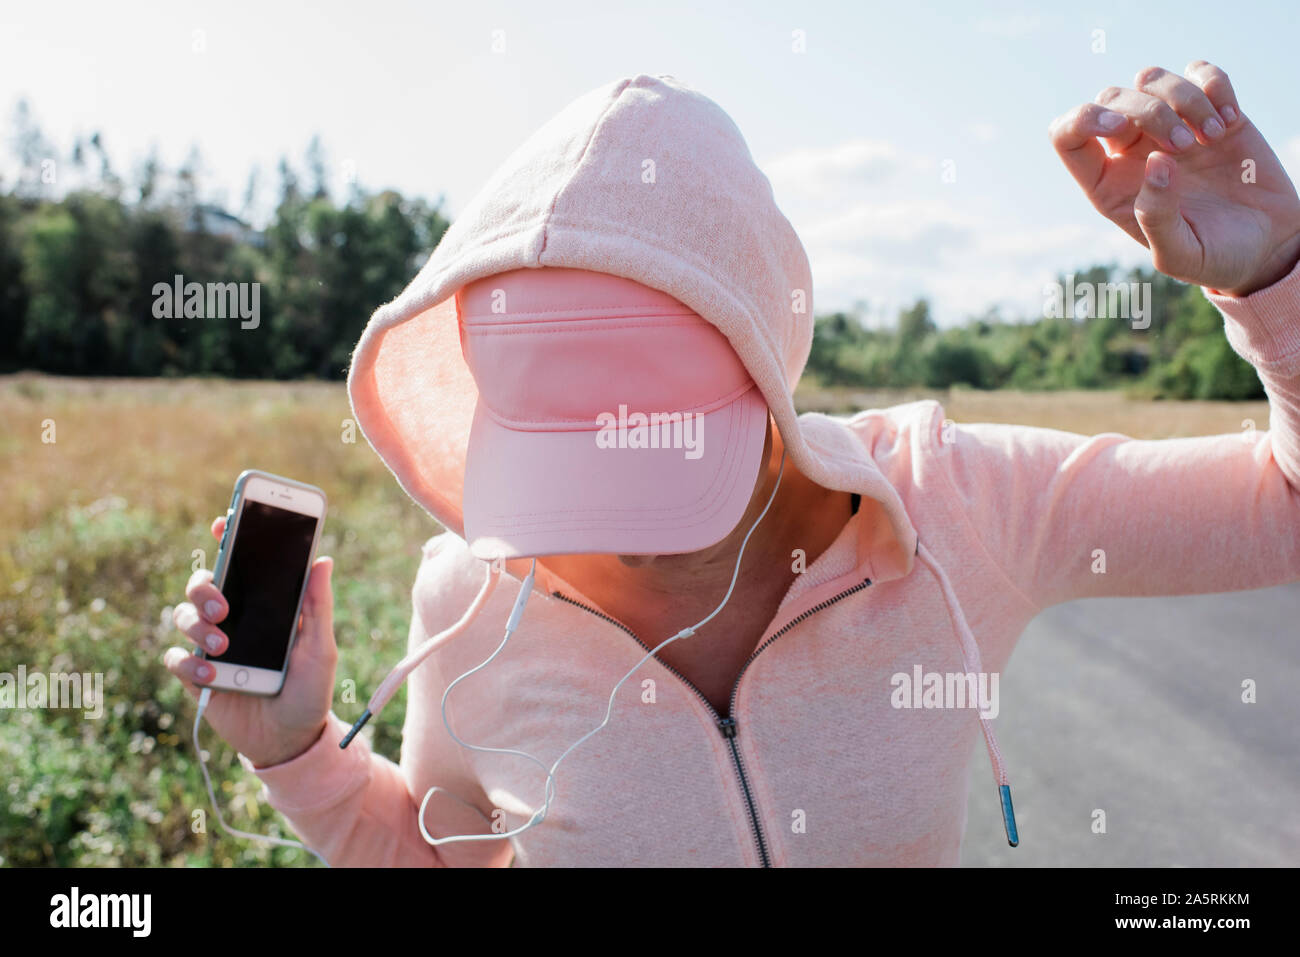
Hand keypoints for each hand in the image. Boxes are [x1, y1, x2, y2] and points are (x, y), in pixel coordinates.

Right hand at [164, 515, 336, 767]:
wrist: (293, 739)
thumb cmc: (310, 690)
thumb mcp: (320, 648)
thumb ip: (318, 606)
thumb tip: (323, 559)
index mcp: (262, 605)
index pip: (240, 565)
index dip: (227, 539)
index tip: (223, 522)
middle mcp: (232, 620)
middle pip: (201, 584)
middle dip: (204, 586)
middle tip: (224, 603)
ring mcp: (211, 647)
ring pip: (182, 616)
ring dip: (197, 625)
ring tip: (223, 646)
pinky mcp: (197, 677)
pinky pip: (176, 658)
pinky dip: (188, 663)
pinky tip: (211, 676)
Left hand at [1049, 61, 1299, 296]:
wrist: (1266, 245)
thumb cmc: (1214, 257)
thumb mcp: (1179, 254)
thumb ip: (1157, 216)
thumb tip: (1155, 162)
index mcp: (1107, 184)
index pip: (1067, 136)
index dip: (1083, 120)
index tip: (1120, 128)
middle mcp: (1130, 151)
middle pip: (1112, 98)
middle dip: (1148, 112)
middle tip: (1186, 147)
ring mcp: (1168, 127)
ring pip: (1150, 79)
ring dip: (1183, 98)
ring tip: (1214, 135)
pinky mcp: (1208, 111)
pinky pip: (1199, 72)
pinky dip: (1214, 85)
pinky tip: (1230, 119)